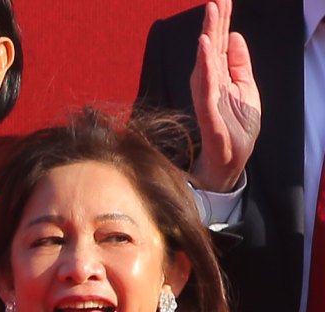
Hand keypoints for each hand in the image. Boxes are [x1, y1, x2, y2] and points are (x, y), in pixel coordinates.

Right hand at [189, 0, 259, 192]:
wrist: (232, 158)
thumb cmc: (237, 125)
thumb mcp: (246, 87)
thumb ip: (239, 62)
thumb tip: (233, 35)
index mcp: (219, 75)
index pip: (218, 44)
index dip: (221, 21)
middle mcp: (209, 82)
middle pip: (211, 47)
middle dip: (214, 22)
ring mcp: (207, 95)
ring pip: (206, 61)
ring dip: (207, 36)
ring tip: (211, 13)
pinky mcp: (208, 111)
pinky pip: (205, 85)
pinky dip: (204, 65)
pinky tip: (204, 47)